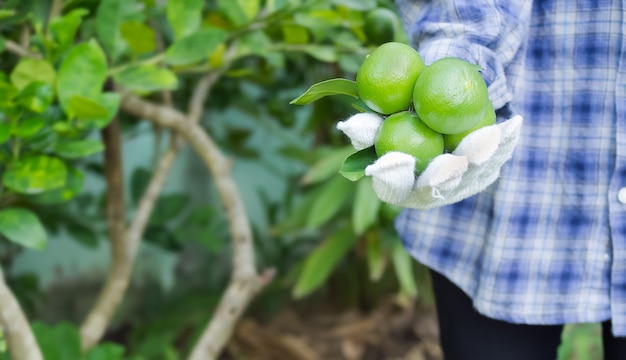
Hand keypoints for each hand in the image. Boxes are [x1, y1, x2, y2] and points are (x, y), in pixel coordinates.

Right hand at [336, 113, 522, 208]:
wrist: (435, 120)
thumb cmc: (397, 120)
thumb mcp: (378, 123)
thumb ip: (367, 126)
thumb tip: (348, 125)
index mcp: (398, 188)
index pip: (393, 187)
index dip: (393, 176)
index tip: (395, 159)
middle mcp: (429, 193)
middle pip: (438, 187)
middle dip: (445, 176)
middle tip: (450, 160)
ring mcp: (459, 187)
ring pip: (472, 174)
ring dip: (481, 157)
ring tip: (489, 137)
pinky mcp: (484, 174)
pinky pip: (496, 157)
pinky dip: (504, 141)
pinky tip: (512, 123)